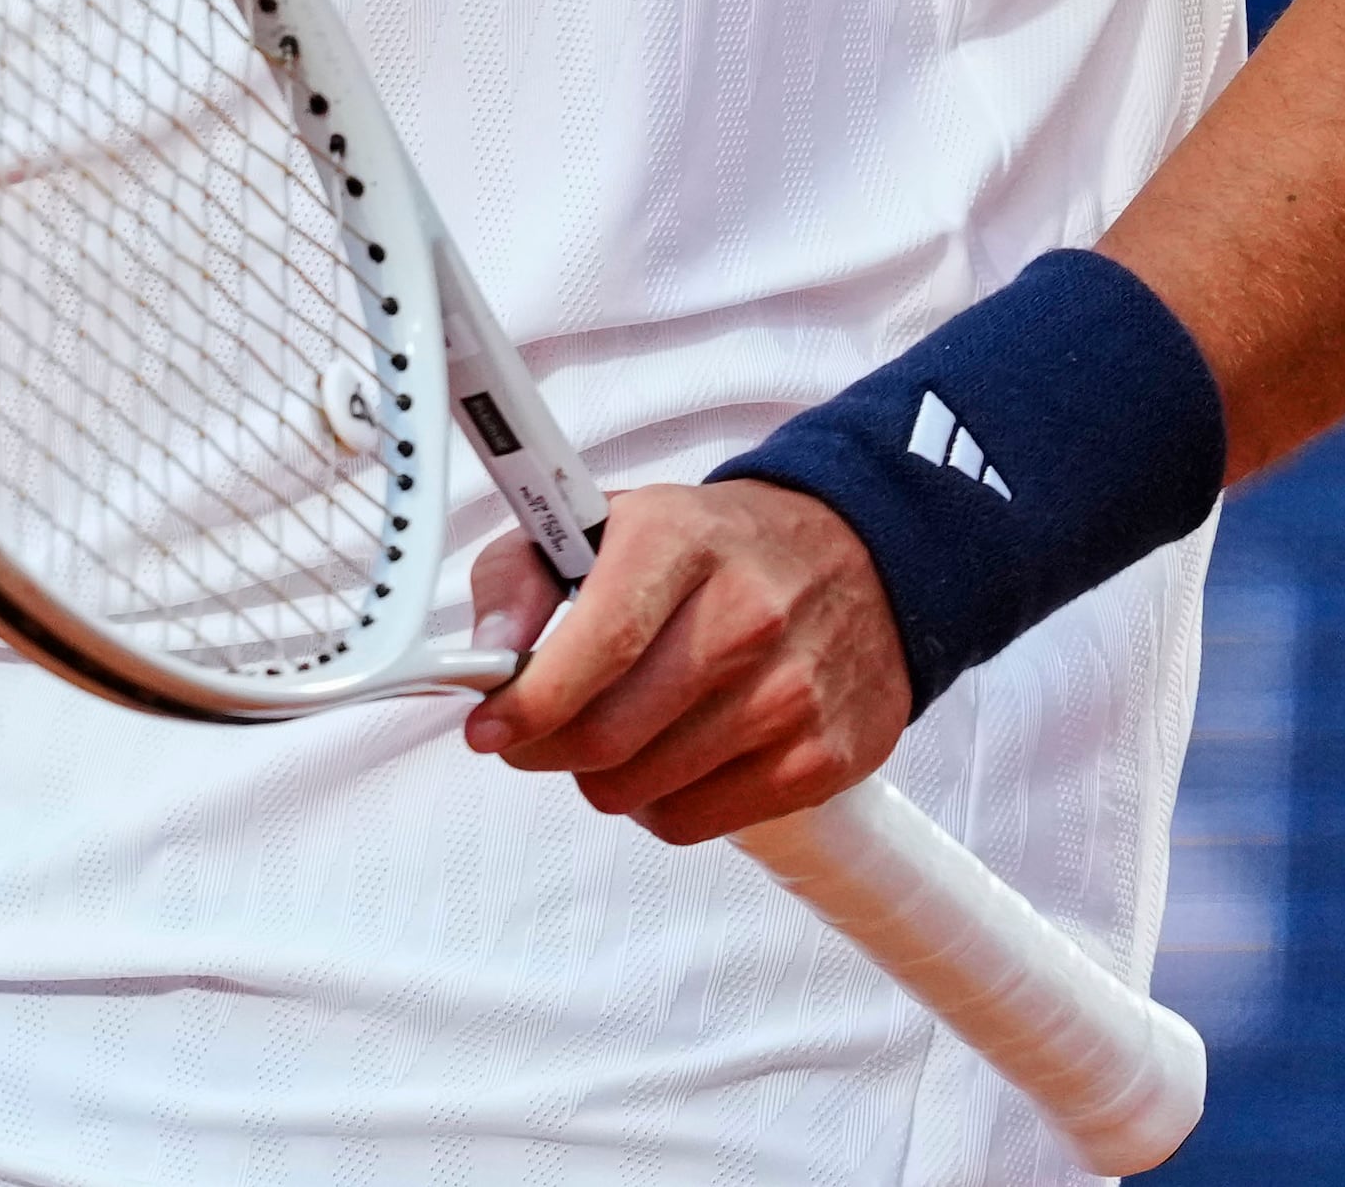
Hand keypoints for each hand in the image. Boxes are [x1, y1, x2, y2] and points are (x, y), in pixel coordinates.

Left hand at [459, 481, 911, 845]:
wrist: (862, 561)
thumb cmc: (718, 551)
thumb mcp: (614, 522)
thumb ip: (522, 575)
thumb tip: (482, 656)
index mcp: (682, 541)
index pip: (601, 643)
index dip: (531, 701)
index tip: (489, 726)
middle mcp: (747, 615)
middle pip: (609, 735)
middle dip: (548, 746)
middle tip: (538, 731)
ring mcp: (791, 693)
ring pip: (639, 789)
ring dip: (604, 773)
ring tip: (622, 727)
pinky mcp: (822, 759)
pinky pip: (690, 822)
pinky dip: (659, 802)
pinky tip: (674, 753)